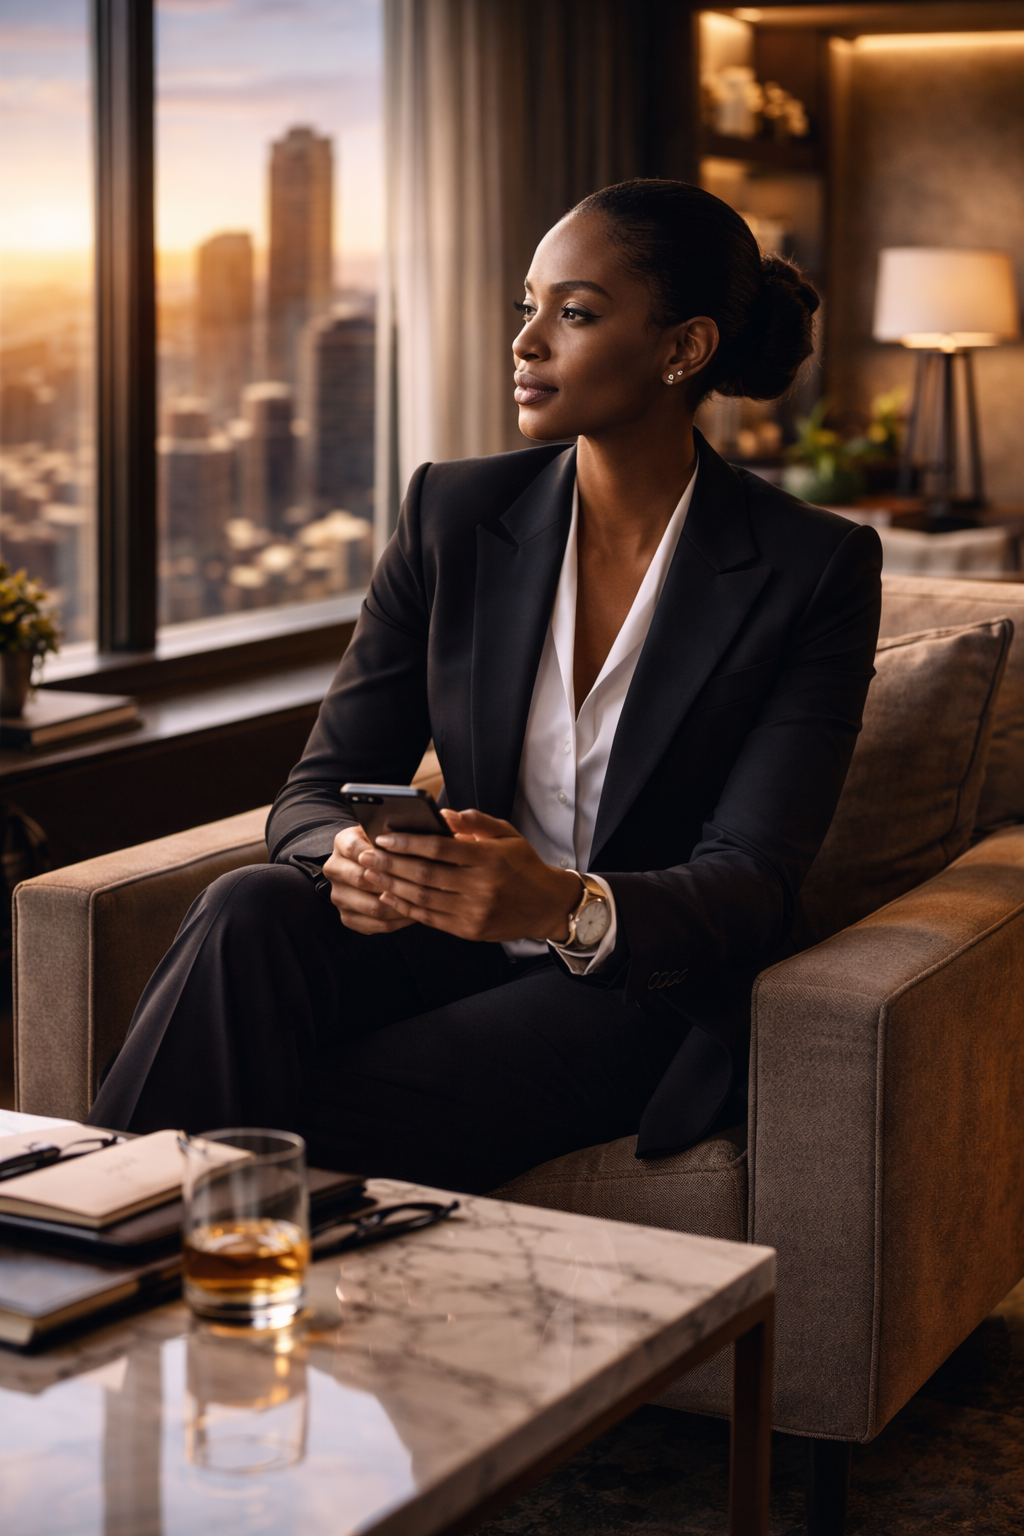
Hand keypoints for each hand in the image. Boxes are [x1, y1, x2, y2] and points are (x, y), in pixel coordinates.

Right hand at [322, 823, 415, 934]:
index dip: (381, 856)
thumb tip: (413, 839)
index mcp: (343, 843)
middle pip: (363, 880)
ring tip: (424, 902)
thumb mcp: (386, 831)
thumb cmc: (385, 845)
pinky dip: (398, 921)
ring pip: (373, 907)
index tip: (404, 858)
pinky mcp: (347, 916)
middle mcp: (335, 869)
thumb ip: (394, 832)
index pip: (357, 849)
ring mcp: (339, 895)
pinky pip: (375, 925)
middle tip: (422, 885)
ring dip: (400, 906)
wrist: (367, 862)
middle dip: (394, 884)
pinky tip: (415, 914)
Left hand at [356, 808, 581, 942]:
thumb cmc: (524, 865)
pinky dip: (406, 907)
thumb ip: (475, 822)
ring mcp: (475, 911)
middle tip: (366, 855)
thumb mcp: (507, 835)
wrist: (548, 906)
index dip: (408, 842)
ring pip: (424, 898)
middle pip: (425, 874)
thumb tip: (442, 813)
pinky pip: (431, 918)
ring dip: (392, 885)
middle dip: (391, 864)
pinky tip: (389, 895)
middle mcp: (481, 886)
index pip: (440, 848)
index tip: (383, 837)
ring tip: (371, 873)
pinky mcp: (470, 930)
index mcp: (489, 858)